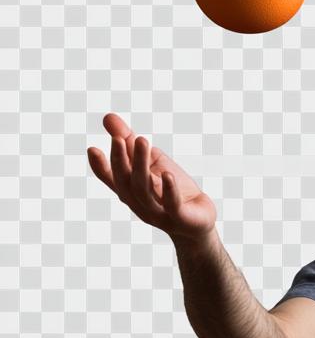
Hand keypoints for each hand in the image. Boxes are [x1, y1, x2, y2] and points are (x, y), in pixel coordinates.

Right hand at [87, 113, 216, 242]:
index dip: (100, 167)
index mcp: (132, 191)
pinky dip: (167, 189)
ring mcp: (158, 213)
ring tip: (142, 141)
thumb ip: (131, 142)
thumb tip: (108, 117)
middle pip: (125, 182)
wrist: (198, 221)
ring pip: (144, 190)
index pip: (112, 179)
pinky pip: (171, 204)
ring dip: (141, 166)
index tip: (92, 149)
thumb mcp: (153, 161)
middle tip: (118, 137)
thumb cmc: (172, 189)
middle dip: (120, 160)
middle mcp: (140, 204)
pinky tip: (166, 174)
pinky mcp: (179, 218)